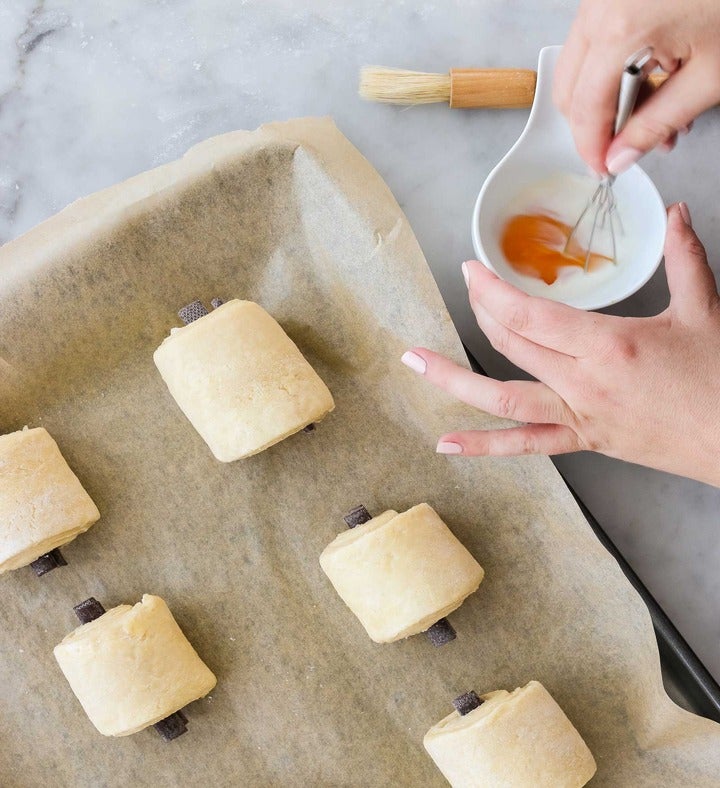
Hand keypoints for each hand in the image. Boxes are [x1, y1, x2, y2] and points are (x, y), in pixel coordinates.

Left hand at [402, 203, 719, 486]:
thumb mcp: (705, 310)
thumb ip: (684, 257)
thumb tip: (676, 213)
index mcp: (607, 345)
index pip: (529, 314)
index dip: (492, 290)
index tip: (470, 269)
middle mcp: (581, 383)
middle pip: (510, 344)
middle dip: (481, 311)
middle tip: (466, 287)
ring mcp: (577, 416)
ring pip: (501, 399)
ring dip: (452, 379)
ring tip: (414, 362)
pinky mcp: (583, 441)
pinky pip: (524, 446)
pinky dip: (483, 447)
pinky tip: (446, 445)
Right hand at [553, 0, 719, 174]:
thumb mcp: (709, 75)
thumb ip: (658, 122)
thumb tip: (621, 156)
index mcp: (621, 30)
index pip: (585, 108)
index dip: (592, 147)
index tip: (603, 168)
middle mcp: (601, 8)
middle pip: (570, 89)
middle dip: (595, 125)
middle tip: (625, 145)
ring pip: (579, 68)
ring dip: (607, 99)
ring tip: (653, 110)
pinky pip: (595, 43)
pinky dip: (613, 70)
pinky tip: (650, 80)